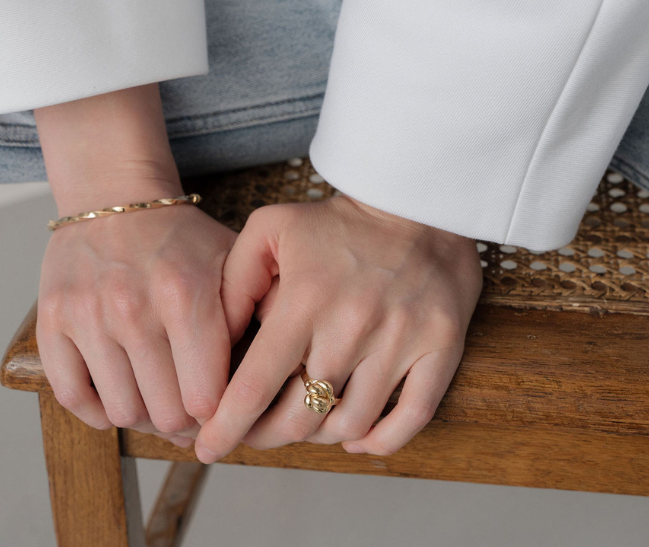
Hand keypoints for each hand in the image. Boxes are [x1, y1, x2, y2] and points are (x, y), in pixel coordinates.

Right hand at [36, 200, 235, 446]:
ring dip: (145, 416)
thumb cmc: (180, 236)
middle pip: (165, 413)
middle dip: (185, 421)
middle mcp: (134, 309)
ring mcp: (88, 316)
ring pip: (122, 411)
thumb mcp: (231, 260)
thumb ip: (252, 312)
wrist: (116, 196)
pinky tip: (120, 392)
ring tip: (159, 400)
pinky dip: (98, 409)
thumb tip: (264, 374)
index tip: (221, 410)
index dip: (218, 414)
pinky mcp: (53, 320)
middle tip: (192, 411)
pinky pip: (72, 396)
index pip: (205, 397)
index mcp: (186, 295)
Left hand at [194, 193, 482, 461]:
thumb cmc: (336, 219)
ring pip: (351, 424)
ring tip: (303, 423)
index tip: (208, 449)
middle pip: (301, 415)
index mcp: (305, 298)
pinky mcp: (441, 345)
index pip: (257, 385)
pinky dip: (380, 440)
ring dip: (319, 436)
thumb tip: (215, 339)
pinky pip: (412, 417)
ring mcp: (401, 338)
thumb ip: (235, 280)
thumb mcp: (270, 228)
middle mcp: (353, 325)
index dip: (227, 426)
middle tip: (253, 434)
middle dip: (266, 436)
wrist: (414, 200)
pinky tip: (356, 436)